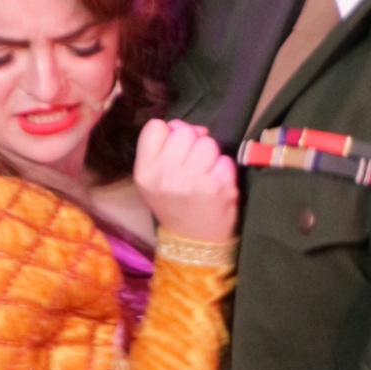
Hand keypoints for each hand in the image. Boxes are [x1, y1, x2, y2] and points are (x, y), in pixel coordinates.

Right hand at [132, 118, 238, 244]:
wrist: (192, 243)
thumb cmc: (174, 206)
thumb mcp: (154, 179)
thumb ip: (163, 149)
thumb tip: (191, 127)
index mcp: (145, 171)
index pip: (156, 126)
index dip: (169, 133)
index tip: (175, 150)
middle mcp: (165, 175)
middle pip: (184, 130)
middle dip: (192, 142)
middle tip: (192, 165)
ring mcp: (191, 181)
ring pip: (207, 142)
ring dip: (210, 155)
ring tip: (205, 174)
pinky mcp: (216, 187)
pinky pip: (225, 159)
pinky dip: (225, 170)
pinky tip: (217, 185)